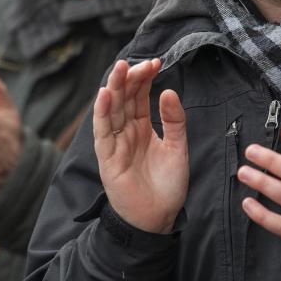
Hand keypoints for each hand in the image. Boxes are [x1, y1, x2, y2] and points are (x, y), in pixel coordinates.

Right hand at [93, 59, 187, 233]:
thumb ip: (174, 121)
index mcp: (142, 127)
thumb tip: (169, 91)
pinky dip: (102, 112)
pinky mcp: (107, 157)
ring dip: (114, 88)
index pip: (139, 96)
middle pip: (124, 98)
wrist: (157, 218)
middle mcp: (126, 132)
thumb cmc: (167, 186)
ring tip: (119, 69)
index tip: (156, 62)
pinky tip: (105, 95)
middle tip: (138, 63)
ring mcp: (115, 143)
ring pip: (111, 110)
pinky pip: (102, 132)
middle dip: (129, 78)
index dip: (145, 79)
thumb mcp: (178, 148)